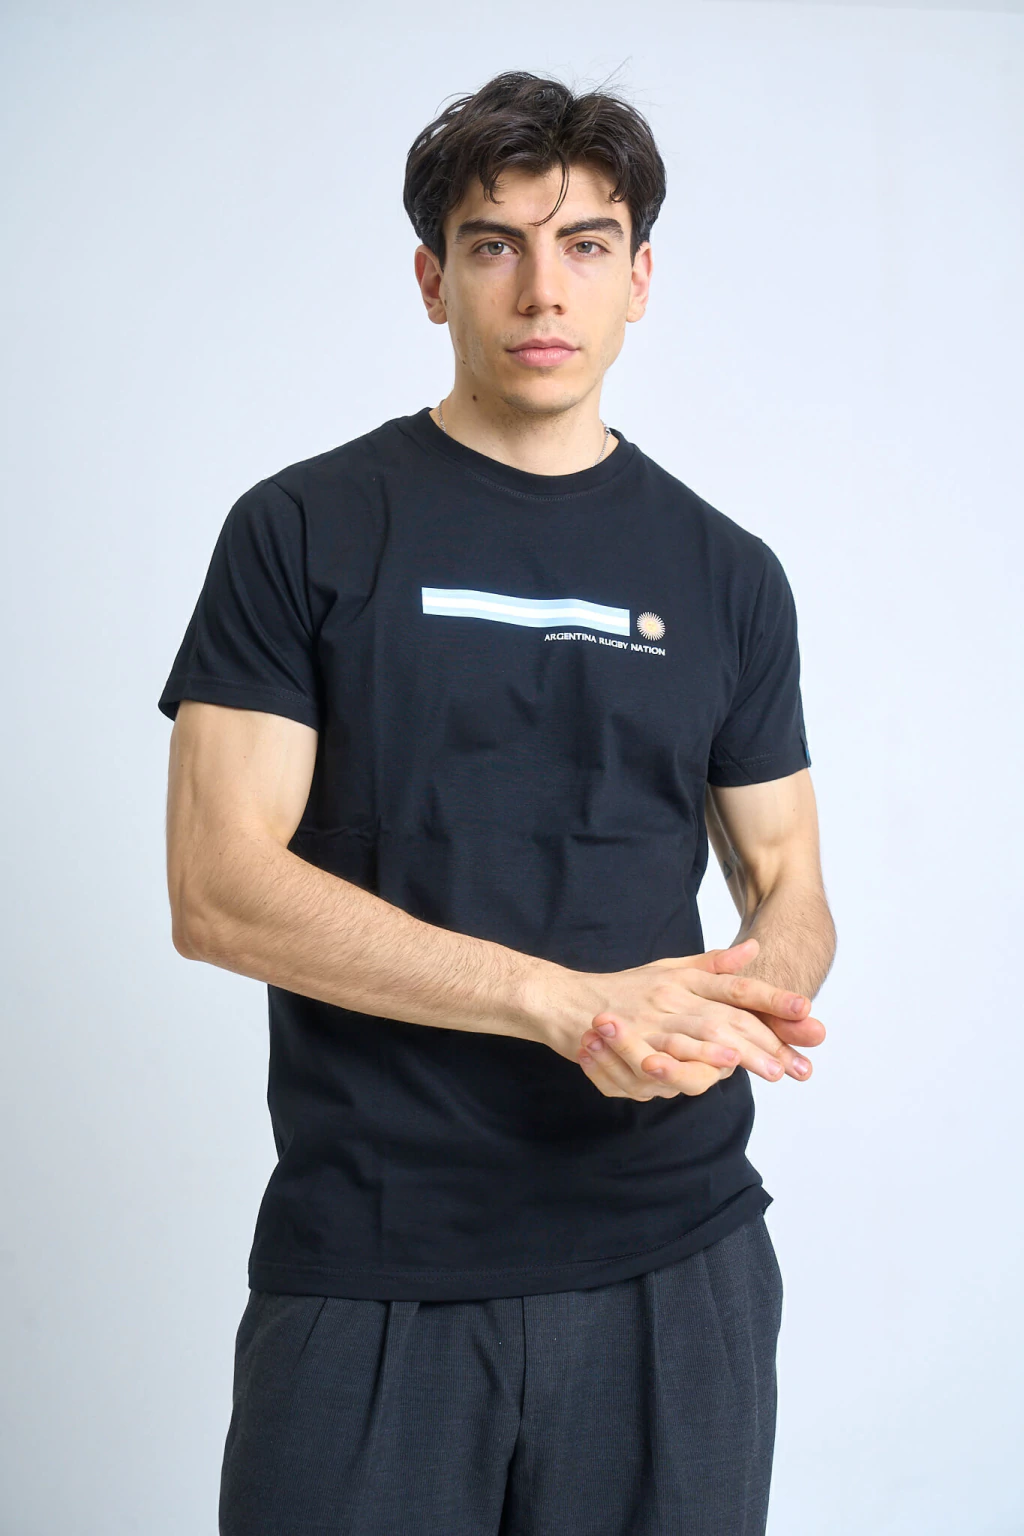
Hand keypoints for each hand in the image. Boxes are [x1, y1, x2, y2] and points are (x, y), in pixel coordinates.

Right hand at [575, 938, 825, 1100]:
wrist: (566, 1001)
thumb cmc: (623, 990)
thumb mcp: (670, 968)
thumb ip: (713, 965)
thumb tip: (756, 948)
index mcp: (685, 978)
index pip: (737, 988)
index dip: (771, 999)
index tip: (805, 1010)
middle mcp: (673, 995)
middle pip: (726, 1016)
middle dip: (763, 1039)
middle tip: (795, 1060)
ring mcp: (652, 1018)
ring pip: (699, 1034)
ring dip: (734, 1051)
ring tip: (764, 1066)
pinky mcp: (631, 1040)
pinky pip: (663, 1053)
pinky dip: (688, 1061)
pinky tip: (709, 1071)